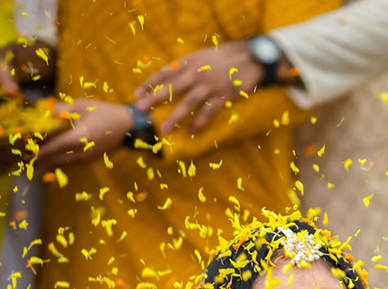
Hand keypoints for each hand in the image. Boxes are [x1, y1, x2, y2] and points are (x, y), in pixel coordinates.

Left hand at [34, 99, 133, 171]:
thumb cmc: (103, 113)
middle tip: (26, 162)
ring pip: (64, 164)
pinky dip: (59, 164)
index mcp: (81, 137)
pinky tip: (50, 163)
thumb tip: (46, 116)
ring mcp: (88, 158)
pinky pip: (71, 164)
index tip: (29, 154)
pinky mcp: (90, 159)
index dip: (42, 150)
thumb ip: (61, 110)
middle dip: (42, 161)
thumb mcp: (81, 105)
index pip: (57, 145)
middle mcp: (84, 151)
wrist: (125, 125)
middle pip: (58, 160)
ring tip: (34, 165)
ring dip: (49, 164)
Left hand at [134, 40, 261, 134]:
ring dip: (174, 116)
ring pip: (188, 102)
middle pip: (171, 87)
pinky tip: (191, 132)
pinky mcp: (223, 96)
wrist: (251, 58)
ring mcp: (210, 85)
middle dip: (154, 98)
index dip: (149, 84)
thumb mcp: (202, 56)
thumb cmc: (224, 58)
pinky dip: (199, 123)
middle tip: (140, 109)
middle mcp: (197, 73)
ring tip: (164, 128)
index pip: (164, 73)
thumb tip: (169, 78)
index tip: (137, 94)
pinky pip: (208, 112)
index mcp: (189, 62)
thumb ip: (186, 67)